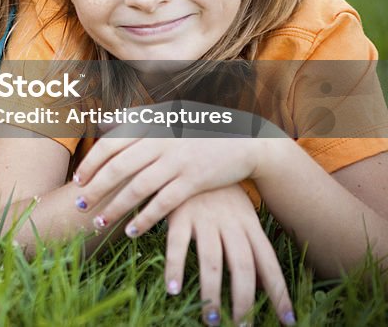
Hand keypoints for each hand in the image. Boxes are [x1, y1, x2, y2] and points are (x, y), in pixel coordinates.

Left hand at [72, 133, 277, 235]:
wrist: (245, 140)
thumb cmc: (200, 130)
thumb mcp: (168, 116)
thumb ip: (136, 119)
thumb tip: (103, 123)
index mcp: (151, 126)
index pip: (111, 144)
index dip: (91, 163)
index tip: (77, 180)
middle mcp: (161, 142)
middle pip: (118, 168)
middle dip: (95, 189)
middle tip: (79, 206)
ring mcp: (177, 161)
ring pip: (137, 188)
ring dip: (114, 207)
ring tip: (98, 223)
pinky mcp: (194, 180)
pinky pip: (163, 203)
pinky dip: (145, 218)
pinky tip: (132, 231)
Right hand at [164, 186, 294, 324]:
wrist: (194, 151)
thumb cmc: (218, 190)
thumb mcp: (240, 213)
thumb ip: (249, 245)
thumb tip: (259, 283)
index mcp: (250, 225)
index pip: (269, 264)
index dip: (279, 293)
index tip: (288, 320)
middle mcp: (231, 223)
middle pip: (242, 267)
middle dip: (243, 301)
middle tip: (241, 326)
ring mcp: (205, 218)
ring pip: (212, 262)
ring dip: (211, 293)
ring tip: (211, 319)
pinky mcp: (179, 213)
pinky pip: (177, 245)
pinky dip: (175, 267)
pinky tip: (172, 288)